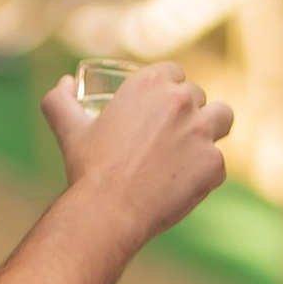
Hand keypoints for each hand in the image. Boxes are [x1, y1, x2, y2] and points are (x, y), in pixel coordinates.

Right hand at [42, 61, 232, 243]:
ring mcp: (201, 131)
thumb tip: (65, 82)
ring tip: (197, 146)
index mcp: (149, 83)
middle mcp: (180, 100)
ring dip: (212, 128)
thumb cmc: (88, 168)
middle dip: (189, 111)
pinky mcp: (214, 163)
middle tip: (174, 133)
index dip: (171, 88)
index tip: (164, 107)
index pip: (175, 73)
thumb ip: (59, 99)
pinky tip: (185, 184)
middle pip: (199, 95)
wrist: (108, 211)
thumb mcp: (68, 128)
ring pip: (223, 117)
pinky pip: (218, 162)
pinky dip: (205, 173)